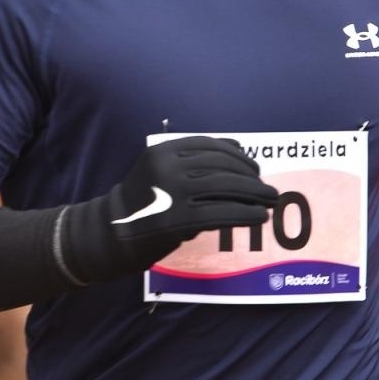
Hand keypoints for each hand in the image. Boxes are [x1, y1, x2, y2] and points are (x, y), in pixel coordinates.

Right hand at [62, 136, 277, 283]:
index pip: (210, 146)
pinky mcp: (179, 219)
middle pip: (222, 166)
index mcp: (164, 150)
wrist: (108, 233)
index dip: (238, 155)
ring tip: (270, 201)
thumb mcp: (160, 172)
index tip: (254, 167)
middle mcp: (169, 166)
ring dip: (254, 194)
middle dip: (250, 177)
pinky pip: (221, 213)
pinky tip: (260, 217)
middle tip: (268, 188)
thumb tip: (241, 154)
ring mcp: (173, 192)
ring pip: (226, 187)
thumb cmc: (142, 203)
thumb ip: (193, 162)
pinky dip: (246, 214)